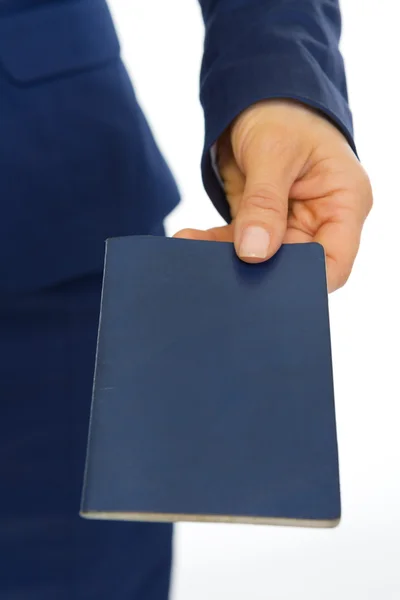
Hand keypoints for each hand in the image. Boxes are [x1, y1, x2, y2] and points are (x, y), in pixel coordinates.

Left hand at [174, 100, 371, 291]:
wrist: (260, 97)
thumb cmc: (282, 112)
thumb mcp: (274, 152)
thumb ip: (265, 203)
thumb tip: (255, 252)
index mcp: (344, 201)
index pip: (334, 262)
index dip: (307, 281)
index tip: (270, 286)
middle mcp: (321, 219)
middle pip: (295, 265)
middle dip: (261, 273)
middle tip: (224, 275)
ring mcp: (290, 224)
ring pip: (262, 259)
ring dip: (227, 259)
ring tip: (195, 255)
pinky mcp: (261, 223)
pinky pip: (238, 243)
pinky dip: (214, 245)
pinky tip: (189, 241)